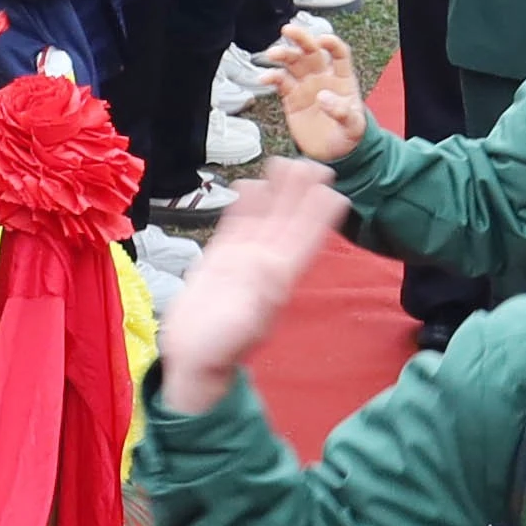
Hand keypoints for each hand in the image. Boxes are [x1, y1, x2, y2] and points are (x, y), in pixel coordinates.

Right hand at [153, 164, 343, 413]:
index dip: (320, 217)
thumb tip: (269, 269)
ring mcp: (243, 261)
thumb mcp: (236, 329)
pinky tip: (251, 184)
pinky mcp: (220, 260)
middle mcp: (265, 266)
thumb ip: (252, 300)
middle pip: (288, 222)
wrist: (191, 362)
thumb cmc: (215, 352)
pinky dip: (245, 205)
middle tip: (316, 163)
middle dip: (302, 194)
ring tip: (285, 163)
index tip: (335, 191)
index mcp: (276, 281)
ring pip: (265, 218)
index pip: (304, 241)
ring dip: (277, 193)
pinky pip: (236, 225)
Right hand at [269, 19, 375, 161]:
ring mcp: (306, 85)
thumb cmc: (349, 134)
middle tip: (288, 30)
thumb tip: (324, 96)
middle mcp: (322, 76)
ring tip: (271, 54)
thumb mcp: (354, 125)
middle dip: (300, 38)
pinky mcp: (291, 97)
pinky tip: (263, 78)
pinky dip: (271, 77)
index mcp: (342, 78)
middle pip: (311, 51)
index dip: (331, 44)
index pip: (338, 53)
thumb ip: (342, 111)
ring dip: (283, 55)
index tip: (322, 40)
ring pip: (293, 62)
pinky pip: (280, 82)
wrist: (334, 152)